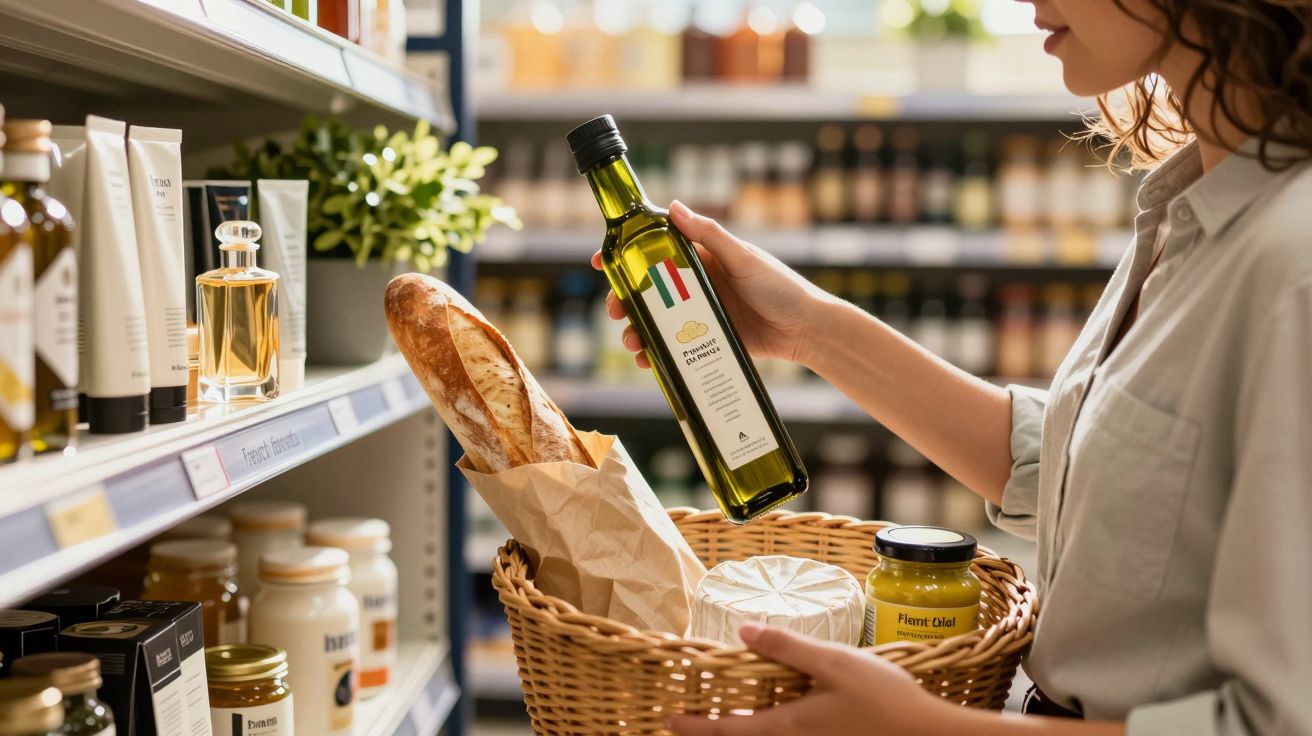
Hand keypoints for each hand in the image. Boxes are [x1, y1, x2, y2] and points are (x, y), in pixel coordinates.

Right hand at [592, 201, 835, 369]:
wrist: (806, 330)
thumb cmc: (780, 287)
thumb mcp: (743, 258)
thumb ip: (709, 235)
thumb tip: (674, 207)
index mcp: (702, 259)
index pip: (655, 251)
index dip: (626, 254)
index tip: (602, 260)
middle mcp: (696, 286)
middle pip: (647, 291)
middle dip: (625, 300)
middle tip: (615, 310)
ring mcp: (700, 316)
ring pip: (657, 322)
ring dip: (637, 330)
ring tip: (632, 340)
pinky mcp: (708, 342)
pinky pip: (675, 348)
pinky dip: (657, 354)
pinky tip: (648, 361)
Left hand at [666, 623, 953, 735]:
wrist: (930, 735)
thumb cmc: (884, 700)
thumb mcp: (833, 663)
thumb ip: (788, 648)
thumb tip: (743, 631)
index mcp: (788, 727)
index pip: (729, 729)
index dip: (695, 725)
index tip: (667, 721)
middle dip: (714, 734)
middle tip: (686, 723)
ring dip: (743, 732)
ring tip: (727, 718)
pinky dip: (770, 731)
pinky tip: (780, 714)